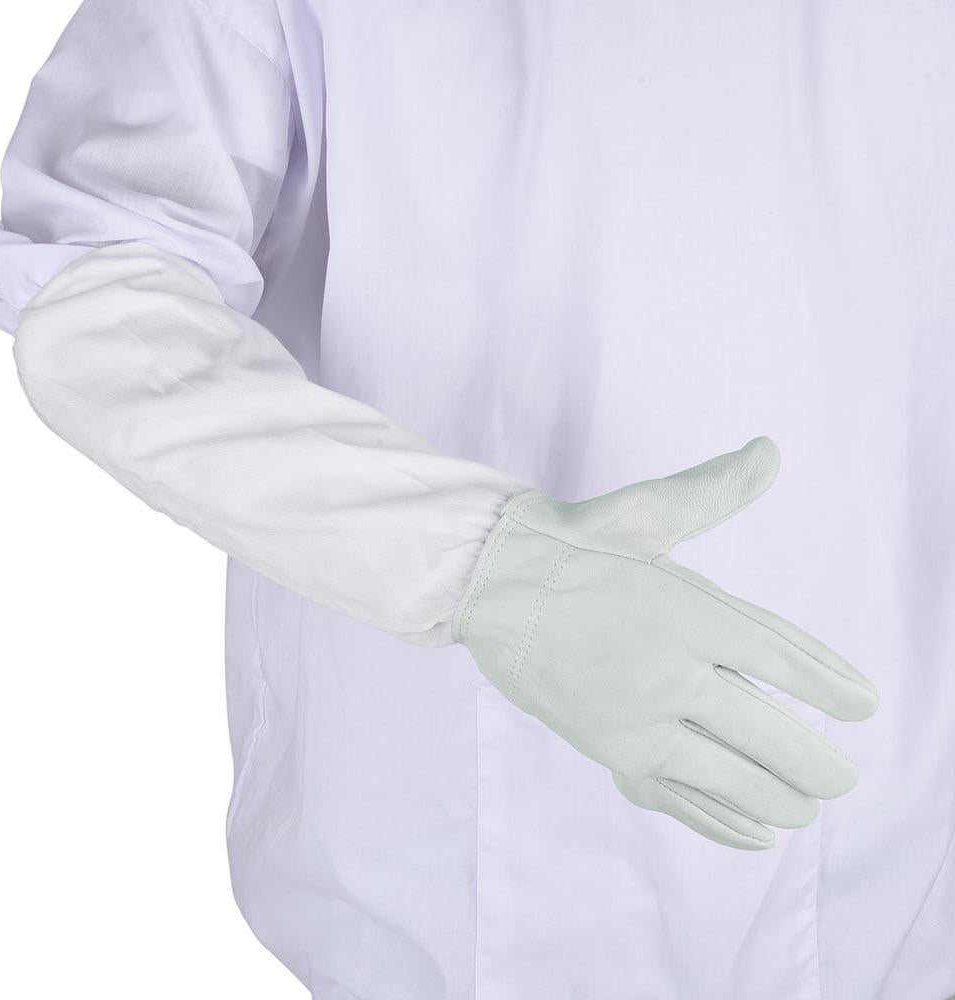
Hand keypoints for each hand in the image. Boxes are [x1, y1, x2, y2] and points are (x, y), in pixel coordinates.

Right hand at [453, 438, 878, 848]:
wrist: (485, 582)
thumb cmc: (567, 544)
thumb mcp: (644, 512)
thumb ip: (715, 490)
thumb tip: (770, 452)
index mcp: (686, 609)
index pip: (781, 658)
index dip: (830, 685)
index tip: (863, 705)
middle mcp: (668, 672)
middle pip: (766, 735)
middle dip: (814, 763)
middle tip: (843, 779)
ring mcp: (635, 719)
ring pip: (726, 778)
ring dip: (777, 799)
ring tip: (807, 810)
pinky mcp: (605, 747)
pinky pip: (674, 797)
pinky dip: (719, 821)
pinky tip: (753, 835)